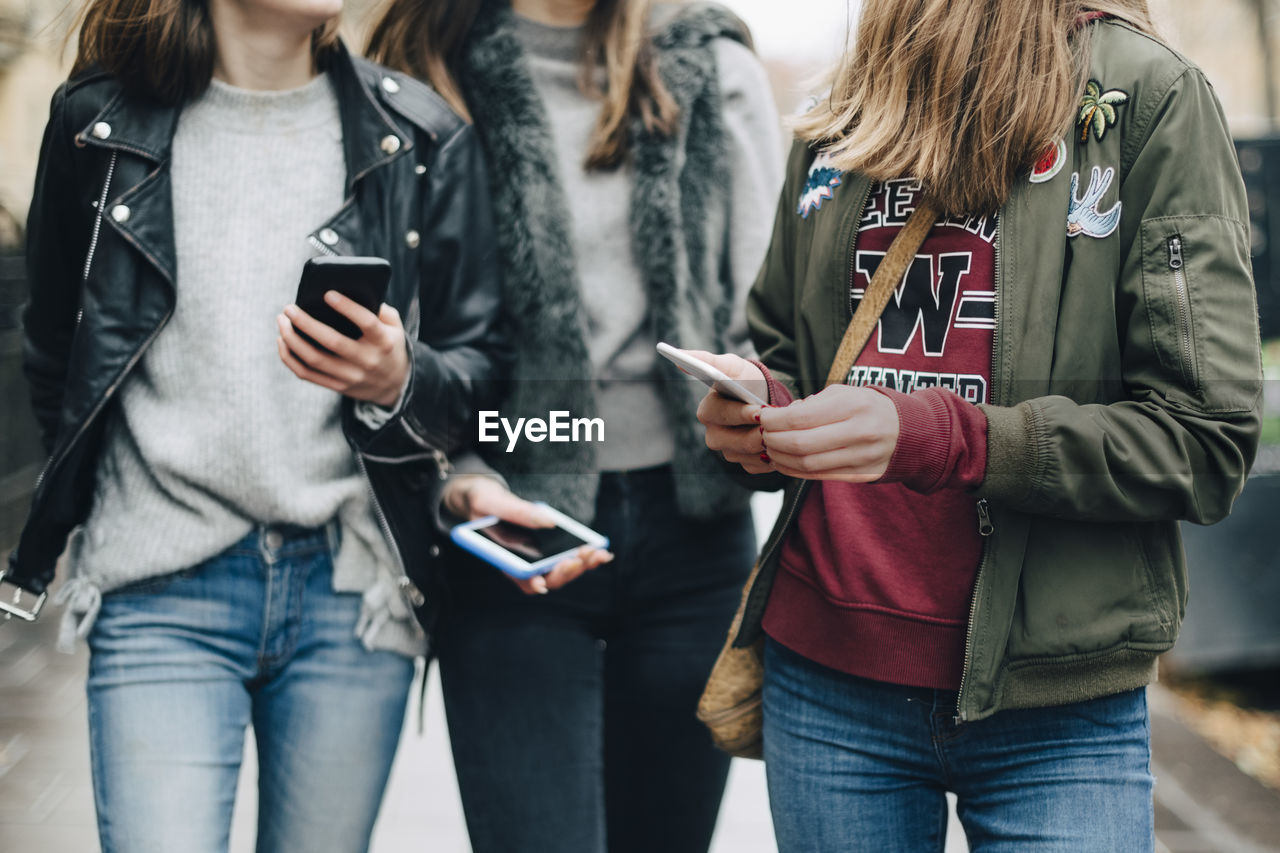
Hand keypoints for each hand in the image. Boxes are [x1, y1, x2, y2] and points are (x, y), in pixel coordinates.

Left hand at [277, 292, 409, 406]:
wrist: (395, 385)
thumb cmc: (389, 345)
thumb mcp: (394, 327)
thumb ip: (379, 309)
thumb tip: (349, 292)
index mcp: (383, 342)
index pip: (366, 322)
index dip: (347, 307)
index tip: (327, 294)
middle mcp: (367, 360)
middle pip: (332, 342)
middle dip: (306, 323)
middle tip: (289, 308)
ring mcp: (351, 376)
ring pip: (314, 359)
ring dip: (293, 339)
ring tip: (282, 321)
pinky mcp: (338, 387)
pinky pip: (307, 374)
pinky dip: (289, 358)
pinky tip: (283, 341)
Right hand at [443, 476, 613, 594]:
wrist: (487, 498)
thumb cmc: (485, 503)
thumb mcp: (496, 503)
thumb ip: (518, 512)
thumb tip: (550, 521)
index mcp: (504, 557)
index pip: (518, 577)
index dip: (530, 582)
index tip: (540, 582)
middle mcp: (523, 564)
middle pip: (547, 578)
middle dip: (565, 571)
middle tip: (578, 558)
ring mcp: (538, 559)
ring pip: (562, 572)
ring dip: (581, 565)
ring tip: (598, 554)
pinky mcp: (550, 550)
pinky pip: (570, 559)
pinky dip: (586, 558)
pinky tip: (601, 551)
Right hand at [691, 351, 770, 473]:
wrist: (765, 397)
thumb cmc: (746, 379)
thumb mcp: (732, 366)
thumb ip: (707, 361)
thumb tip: (680, 357)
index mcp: (707, 411)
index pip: (721, 415)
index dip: (741, 414)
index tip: (760, 410)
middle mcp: (713, 435)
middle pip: (737, 441)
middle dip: (759, 431)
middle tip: (778, 422)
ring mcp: (728, 451)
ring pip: (749, 454)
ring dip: (769, 442)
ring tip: (782, 429)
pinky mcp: (744, 463)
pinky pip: (759, 464)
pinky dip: (772, 453)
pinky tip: (780, 440)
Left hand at [756, 385, 899, 481]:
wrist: (909, 432)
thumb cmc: (868, 408)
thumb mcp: (844, 394)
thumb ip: (811, 404)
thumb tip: (777, 417)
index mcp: (853, 405)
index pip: (800, 417)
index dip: (774, 420)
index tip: (761, 417)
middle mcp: (859, 432)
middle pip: (801, 444)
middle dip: (773, 440)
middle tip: (761, 434)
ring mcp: (862, 457)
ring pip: (807, 464)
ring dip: (781, 458)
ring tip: (770, 449)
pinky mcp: (861, 475)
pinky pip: (819, 476)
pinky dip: (794, 471)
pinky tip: (784, 462)